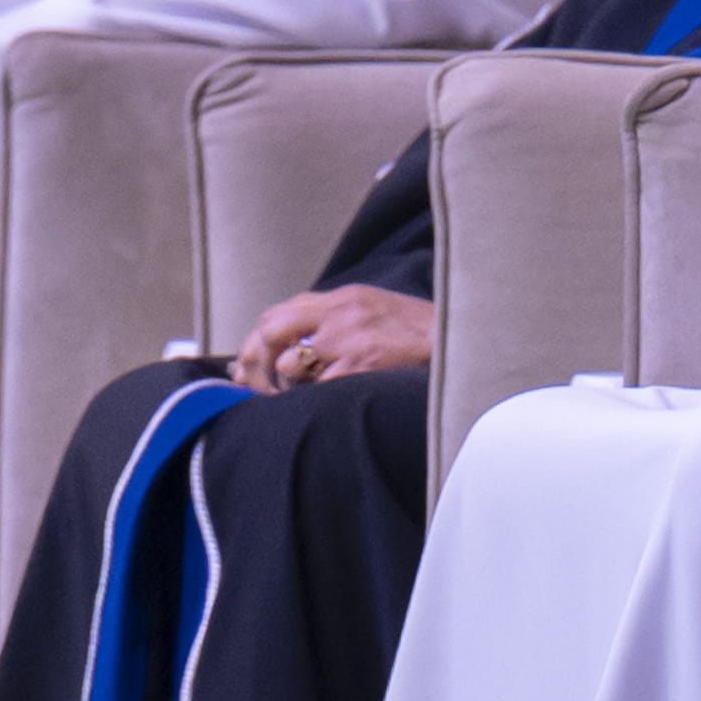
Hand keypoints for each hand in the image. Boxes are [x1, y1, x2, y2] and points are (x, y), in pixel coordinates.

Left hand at [232, 285, 435, 389]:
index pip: (276, 314)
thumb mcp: (368, 308)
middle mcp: (339, 313)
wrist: (453, 339)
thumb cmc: (410, 331)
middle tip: (255, 386)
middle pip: (271, 331)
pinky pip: (317, 388)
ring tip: (300, 394)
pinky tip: (326, 401)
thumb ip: (328, 318)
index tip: (246, 366)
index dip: (253, 343)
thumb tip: (282, 344)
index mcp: (340, 298)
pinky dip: (314, 398)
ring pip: (289, 365)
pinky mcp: (360, 366)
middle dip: (255, 362)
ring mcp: (348, 339)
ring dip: (287, 385)